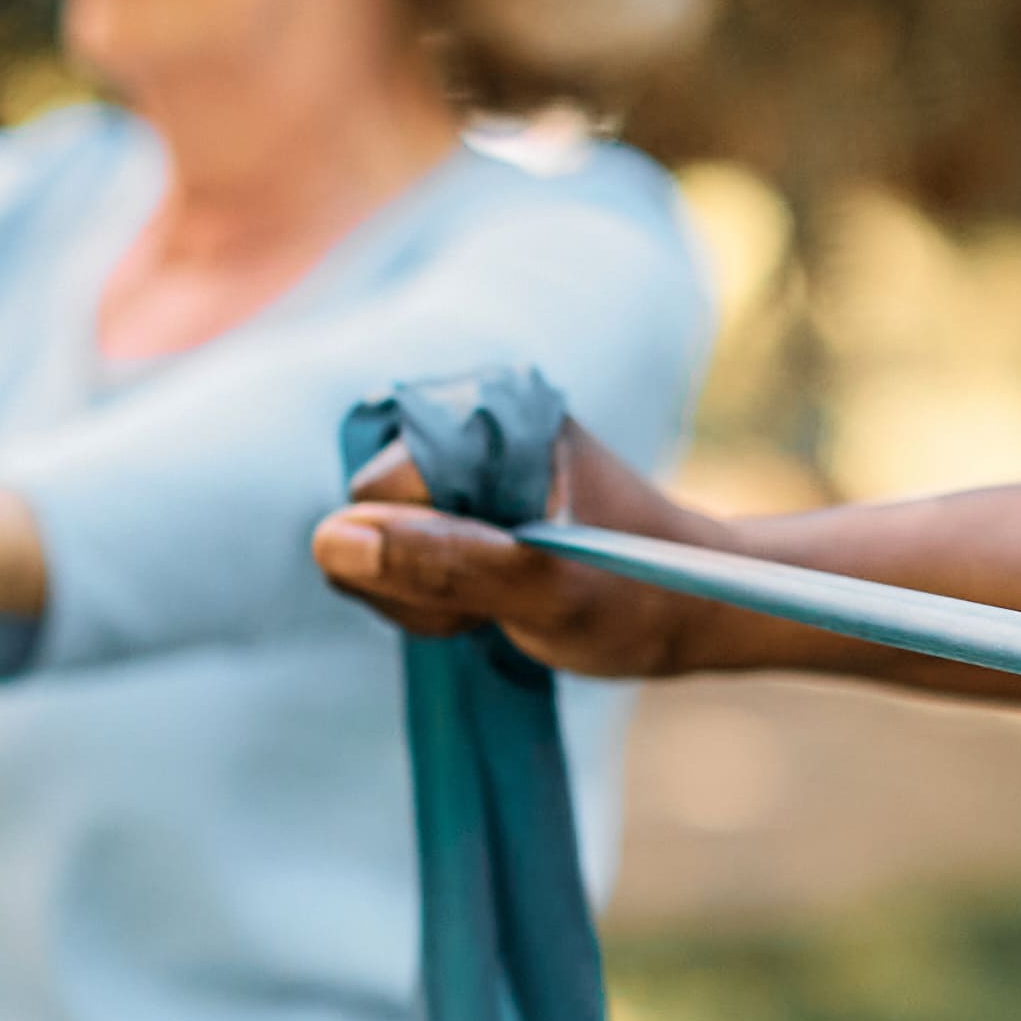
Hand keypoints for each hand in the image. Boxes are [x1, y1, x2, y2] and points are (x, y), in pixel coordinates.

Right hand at [305, 424, 731, 677]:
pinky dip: (429, 592)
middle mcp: (469, 419)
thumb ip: (443, 565)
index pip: (376, 495)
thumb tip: (330, 542)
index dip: (413, 562)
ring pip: (372, 542)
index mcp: (494, 415)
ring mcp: (461, 459)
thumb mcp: (544, 592)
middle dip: (414, 580)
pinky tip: (484, 602)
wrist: (690, 606)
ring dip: (421, 593)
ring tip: (497, 602)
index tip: (487, 592)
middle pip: (365, 516)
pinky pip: (395, 552)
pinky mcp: (460, 496)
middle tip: (496, 603)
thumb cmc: (635, 597)